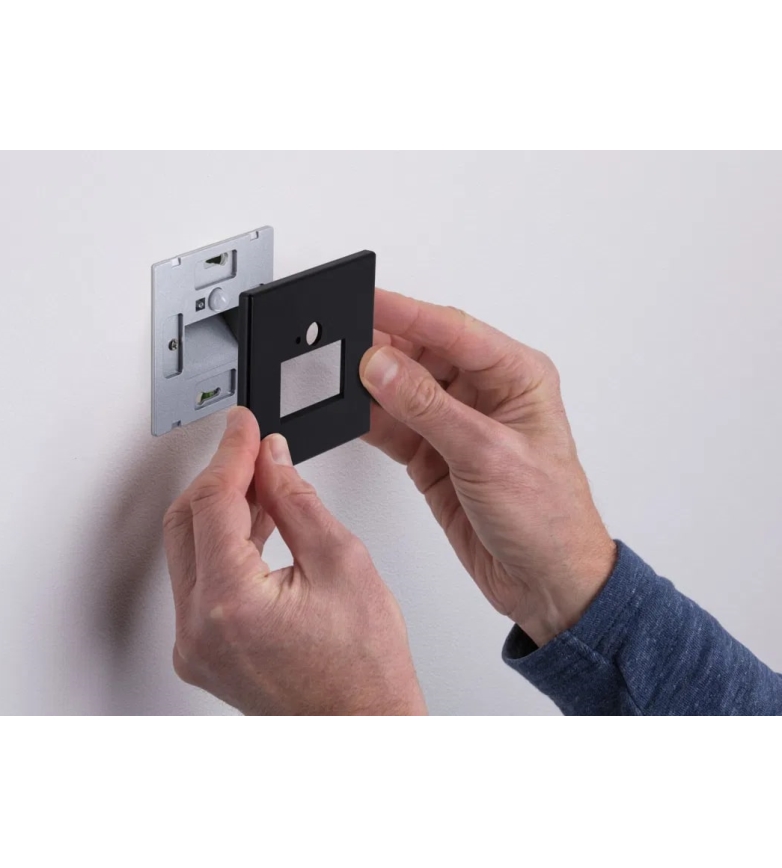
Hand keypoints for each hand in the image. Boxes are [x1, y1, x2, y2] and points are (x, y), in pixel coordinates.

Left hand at [162, 406, 425, 714]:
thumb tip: (271, 460)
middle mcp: (198, 629)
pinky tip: (252, 523)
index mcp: (230, 603)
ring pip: (188, 548)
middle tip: (251, 447)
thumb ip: (296, 500)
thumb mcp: (342, 562)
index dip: (230, 453)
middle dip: (219, 476)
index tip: (244, 425)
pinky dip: (222, 544)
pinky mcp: (202, 651)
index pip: (213, 500)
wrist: (363, 726)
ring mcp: (195, 645)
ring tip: (261, 482)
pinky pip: (199, 580)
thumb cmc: (364, 669)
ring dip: (220, 508)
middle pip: (186, 521)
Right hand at [360, 289, 615, 646]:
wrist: (545, 582)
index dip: (407, 313)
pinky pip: (393, 425)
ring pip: (402, 388)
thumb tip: (382, 366)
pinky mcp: (434, 453)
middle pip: (422, 353)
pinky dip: (370, 420)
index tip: (366, 302)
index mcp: (515, 376)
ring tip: (337, 378)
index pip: (452, 330)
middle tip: (341, 345)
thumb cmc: (548, 517)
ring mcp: (456, 424)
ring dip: (371, 385)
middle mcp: (485, 394)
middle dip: (382, 348)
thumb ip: (428, 407)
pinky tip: (349, 412)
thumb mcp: (487, 454)